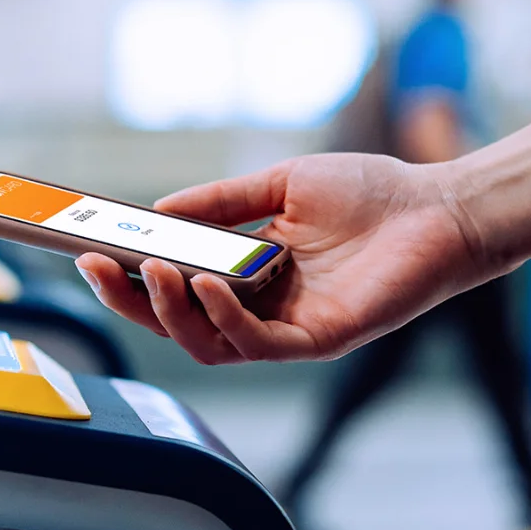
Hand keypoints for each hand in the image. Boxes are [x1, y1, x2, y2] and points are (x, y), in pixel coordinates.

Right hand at [75, 154, 497, 363]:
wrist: (440, 206)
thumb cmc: (371, 194)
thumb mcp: (280, 184)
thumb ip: (220, 202)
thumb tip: (157, 213)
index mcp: (248, 275)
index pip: (174, 289)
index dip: (129, 278)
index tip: (90, 251)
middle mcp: (261, 309)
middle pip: (178, 323)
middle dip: (131, 301)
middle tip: (100, 268)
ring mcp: (289, 329)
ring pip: (208, 343)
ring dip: (172, 311)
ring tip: (151, 271)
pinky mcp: (320, 339)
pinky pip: (259, 345)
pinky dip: (225, 318)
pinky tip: (208, 284)